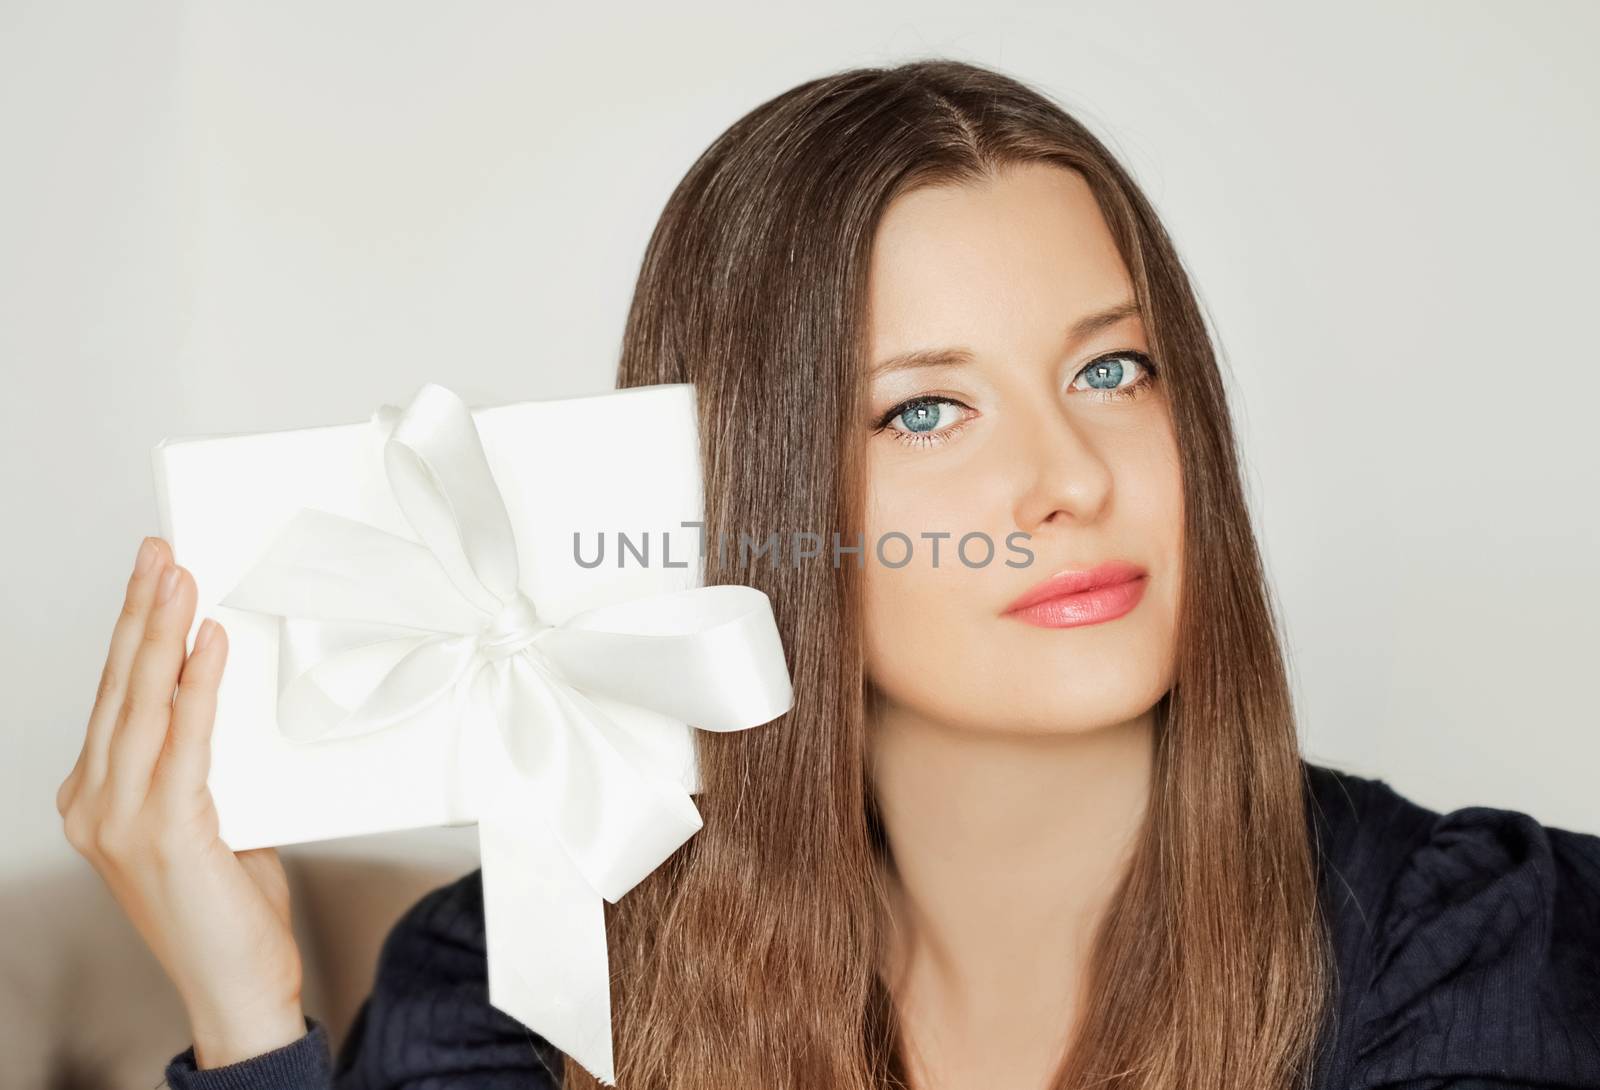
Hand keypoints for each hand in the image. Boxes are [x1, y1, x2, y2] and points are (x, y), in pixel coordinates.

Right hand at [57, 536, 307, 1067]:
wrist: (235, 986)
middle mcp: (93, 805)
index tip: (154, 579)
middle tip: (159, 552)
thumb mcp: (213, 819)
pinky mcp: (162, 831)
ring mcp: (118, 820)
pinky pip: (184, 740)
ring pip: (141, 702)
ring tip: (179, 576)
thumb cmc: (226, 909)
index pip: (115, 696)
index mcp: (96, 800)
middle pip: (119, 687)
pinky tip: (208, 643)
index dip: (134, 632)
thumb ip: (206, 766)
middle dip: (139, 611)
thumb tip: (227, 707)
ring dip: (162, 631)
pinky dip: (197, 685)